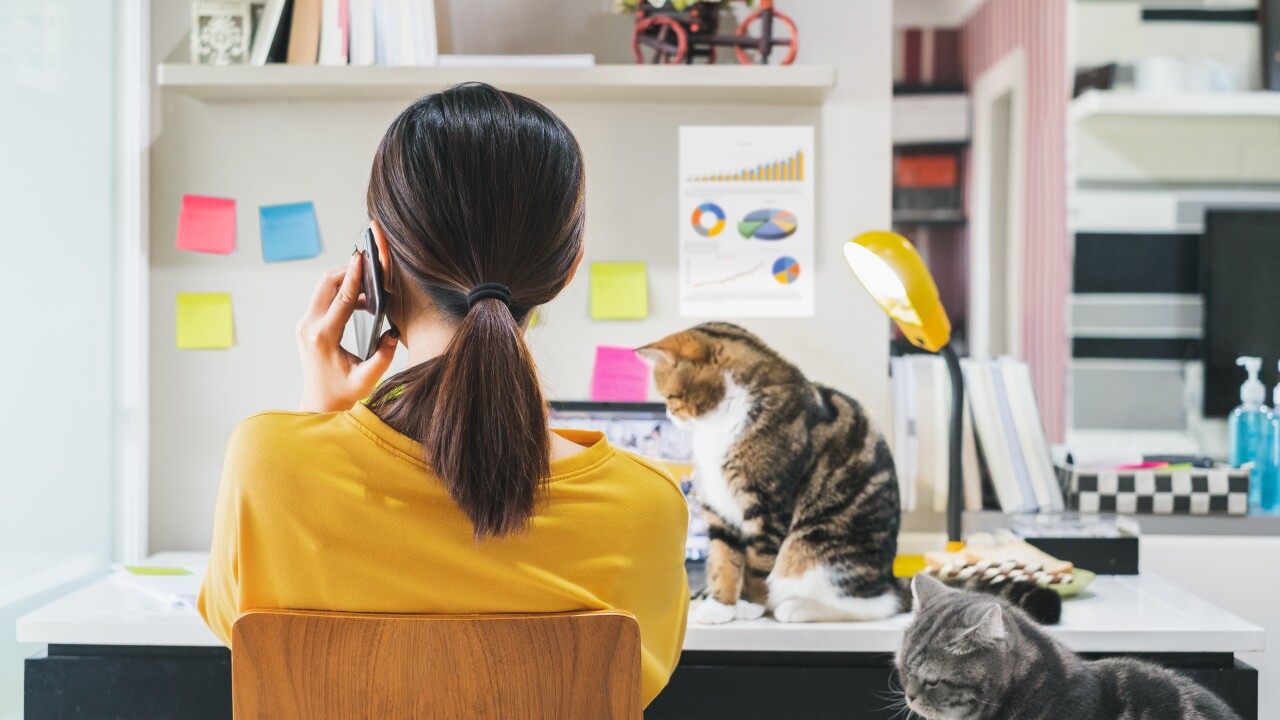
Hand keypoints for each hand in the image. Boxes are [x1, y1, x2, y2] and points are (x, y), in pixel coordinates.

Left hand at [297, 253, 397, 412]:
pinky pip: (323, 299)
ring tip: (369, 286)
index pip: (341, 298)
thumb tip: (394, 333)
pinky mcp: (307, 324)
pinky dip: (340, 292)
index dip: (353, 277)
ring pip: (323, 288)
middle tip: (369, 265)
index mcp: (324, 337)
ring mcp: (305, 324)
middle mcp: (310, 327)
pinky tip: (360, 302)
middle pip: (326, 284)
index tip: (361, 258)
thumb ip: (383, 357)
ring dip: (344, 281)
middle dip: (347, 270)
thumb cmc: (344, 392)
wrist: (320, 401)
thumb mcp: (367, 379)